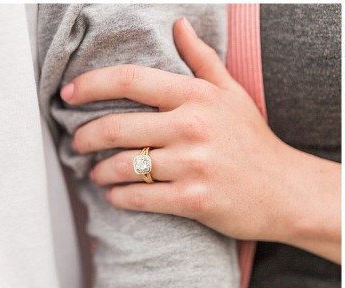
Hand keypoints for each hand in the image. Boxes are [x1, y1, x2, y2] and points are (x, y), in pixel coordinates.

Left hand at [62, 17, 340, 262]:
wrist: (285, 191)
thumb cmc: (252, 141)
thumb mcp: (232, 93)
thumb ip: (201, 60)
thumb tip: (177, 25)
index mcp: (196, 96)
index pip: (130, 80)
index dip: (91, 85)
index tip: (67, 94)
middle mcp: (192, 126)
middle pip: (114, 126)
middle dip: (84, 137)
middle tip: (76, 143)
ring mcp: (192, 164)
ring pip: (122, 165)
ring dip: (99, 171)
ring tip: (96, 172)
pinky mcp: (192, 199)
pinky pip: (137, 197)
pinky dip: (117, 196)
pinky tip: (114, 194)